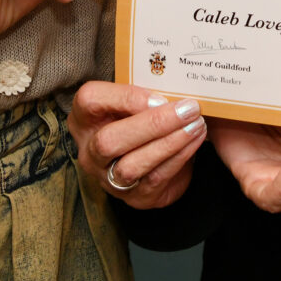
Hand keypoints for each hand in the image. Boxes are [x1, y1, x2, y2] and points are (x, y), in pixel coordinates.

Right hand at [69, 81, 206, 208]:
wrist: (154, 160)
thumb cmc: (142, 119)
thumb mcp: (136, 102)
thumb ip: (145, 92)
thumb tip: (176, 83)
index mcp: (85, 118)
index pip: (90, 101)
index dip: (124, 98)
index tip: (159, 96)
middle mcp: (89, 151)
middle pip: (109, 140)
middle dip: (153, 124)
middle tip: (188, 109)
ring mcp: (108, 178)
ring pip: (132, 165)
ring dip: (169, 142)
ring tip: (196, 124)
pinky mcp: (134, 197)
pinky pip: (156, 178)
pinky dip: (179, 156)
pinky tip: (196, 140)